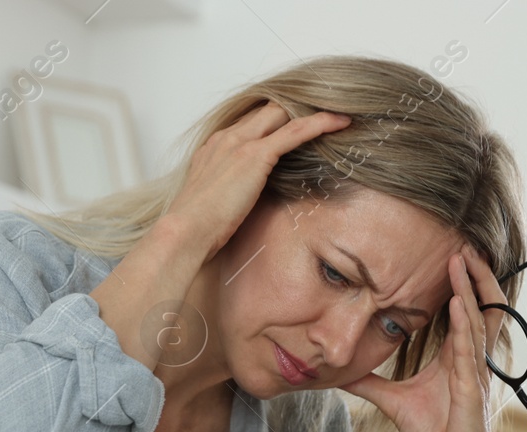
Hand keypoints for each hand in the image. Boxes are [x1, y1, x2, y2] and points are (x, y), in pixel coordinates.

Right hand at [165, 102, 350, 263]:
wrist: (185, 231)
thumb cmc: (197, 227)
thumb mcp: (214, 202)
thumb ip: (230, 191)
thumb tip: (244, 202)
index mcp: (216, 147)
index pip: (251, 121)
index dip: (275, 118)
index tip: (296, 120)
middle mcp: (228, 137)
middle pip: (268, 108)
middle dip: (295, 106)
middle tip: (324, 107)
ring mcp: (241, 143)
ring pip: (283, 112)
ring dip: (311, 109)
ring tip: (339, 109)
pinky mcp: (256, 156)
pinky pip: (295, 131)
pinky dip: (320, 123)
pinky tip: (341, 121)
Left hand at [338, 245, 505, 431]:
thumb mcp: (392, 401)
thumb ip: (369, 383)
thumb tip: (338, 373)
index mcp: (457, 357)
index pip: (465, 310)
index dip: (461, 283)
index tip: (450, 254)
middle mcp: (471, 358)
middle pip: (482, 306)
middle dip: (476, 274)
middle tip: (464, 243)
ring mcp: (476, 371)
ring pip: (480, 320)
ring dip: (472, 288)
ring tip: (463, 259)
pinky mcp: (472, 388)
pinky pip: (471, 350)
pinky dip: (466, 325)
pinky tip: (459, 303)